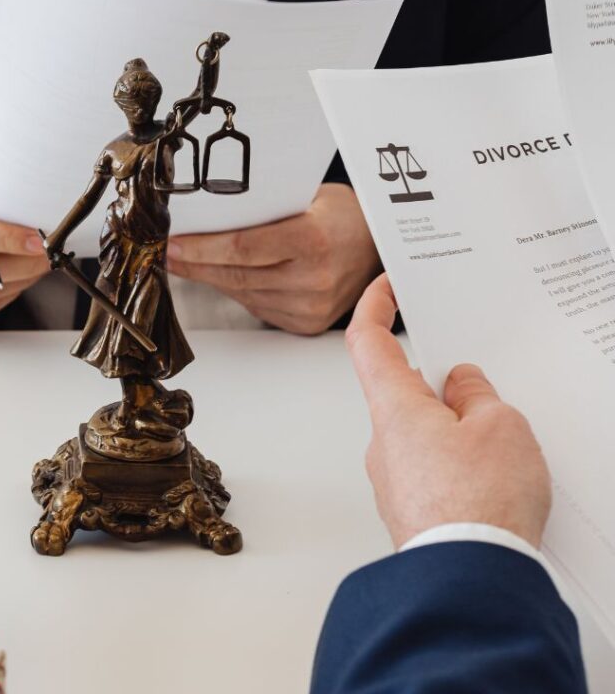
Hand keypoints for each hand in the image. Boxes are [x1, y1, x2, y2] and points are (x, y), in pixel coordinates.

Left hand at [166, 183, 379, 334]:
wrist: (380, 247)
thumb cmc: (341, 215)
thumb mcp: (306, 197)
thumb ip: (263, 208)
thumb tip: (206, 213)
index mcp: (313, 241)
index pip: (242, 248)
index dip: (201, 248)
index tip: (173, 242)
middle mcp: (314, 280)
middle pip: (235, 274)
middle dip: (194, 263)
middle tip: (167, 252)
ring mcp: (311, 307)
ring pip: (242, 293)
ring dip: (209, 277)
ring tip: (185, 262)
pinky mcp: (306, 323)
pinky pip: (256, 305)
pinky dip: (234, 290)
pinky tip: (218, 275)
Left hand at [346, 274, 551, 548]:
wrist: (471, 584)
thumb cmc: (479, 506)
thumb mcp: (500, 428)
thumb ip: (477, 395)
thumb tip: (461, 387)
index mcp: (394, 407)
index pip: (368, 341)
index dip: (374, 307)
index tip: (386, 286)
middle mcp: (382, 441)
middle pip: (405, 391)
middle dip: (445, 387)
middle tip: (485, 394)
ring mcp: (393, 479)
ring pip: (423, 434)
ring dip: (456, 431)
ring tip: (501, 450)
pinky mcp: (410, 510)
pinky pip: (432, 470)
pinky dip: (458, 466)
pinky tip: (492, 482)